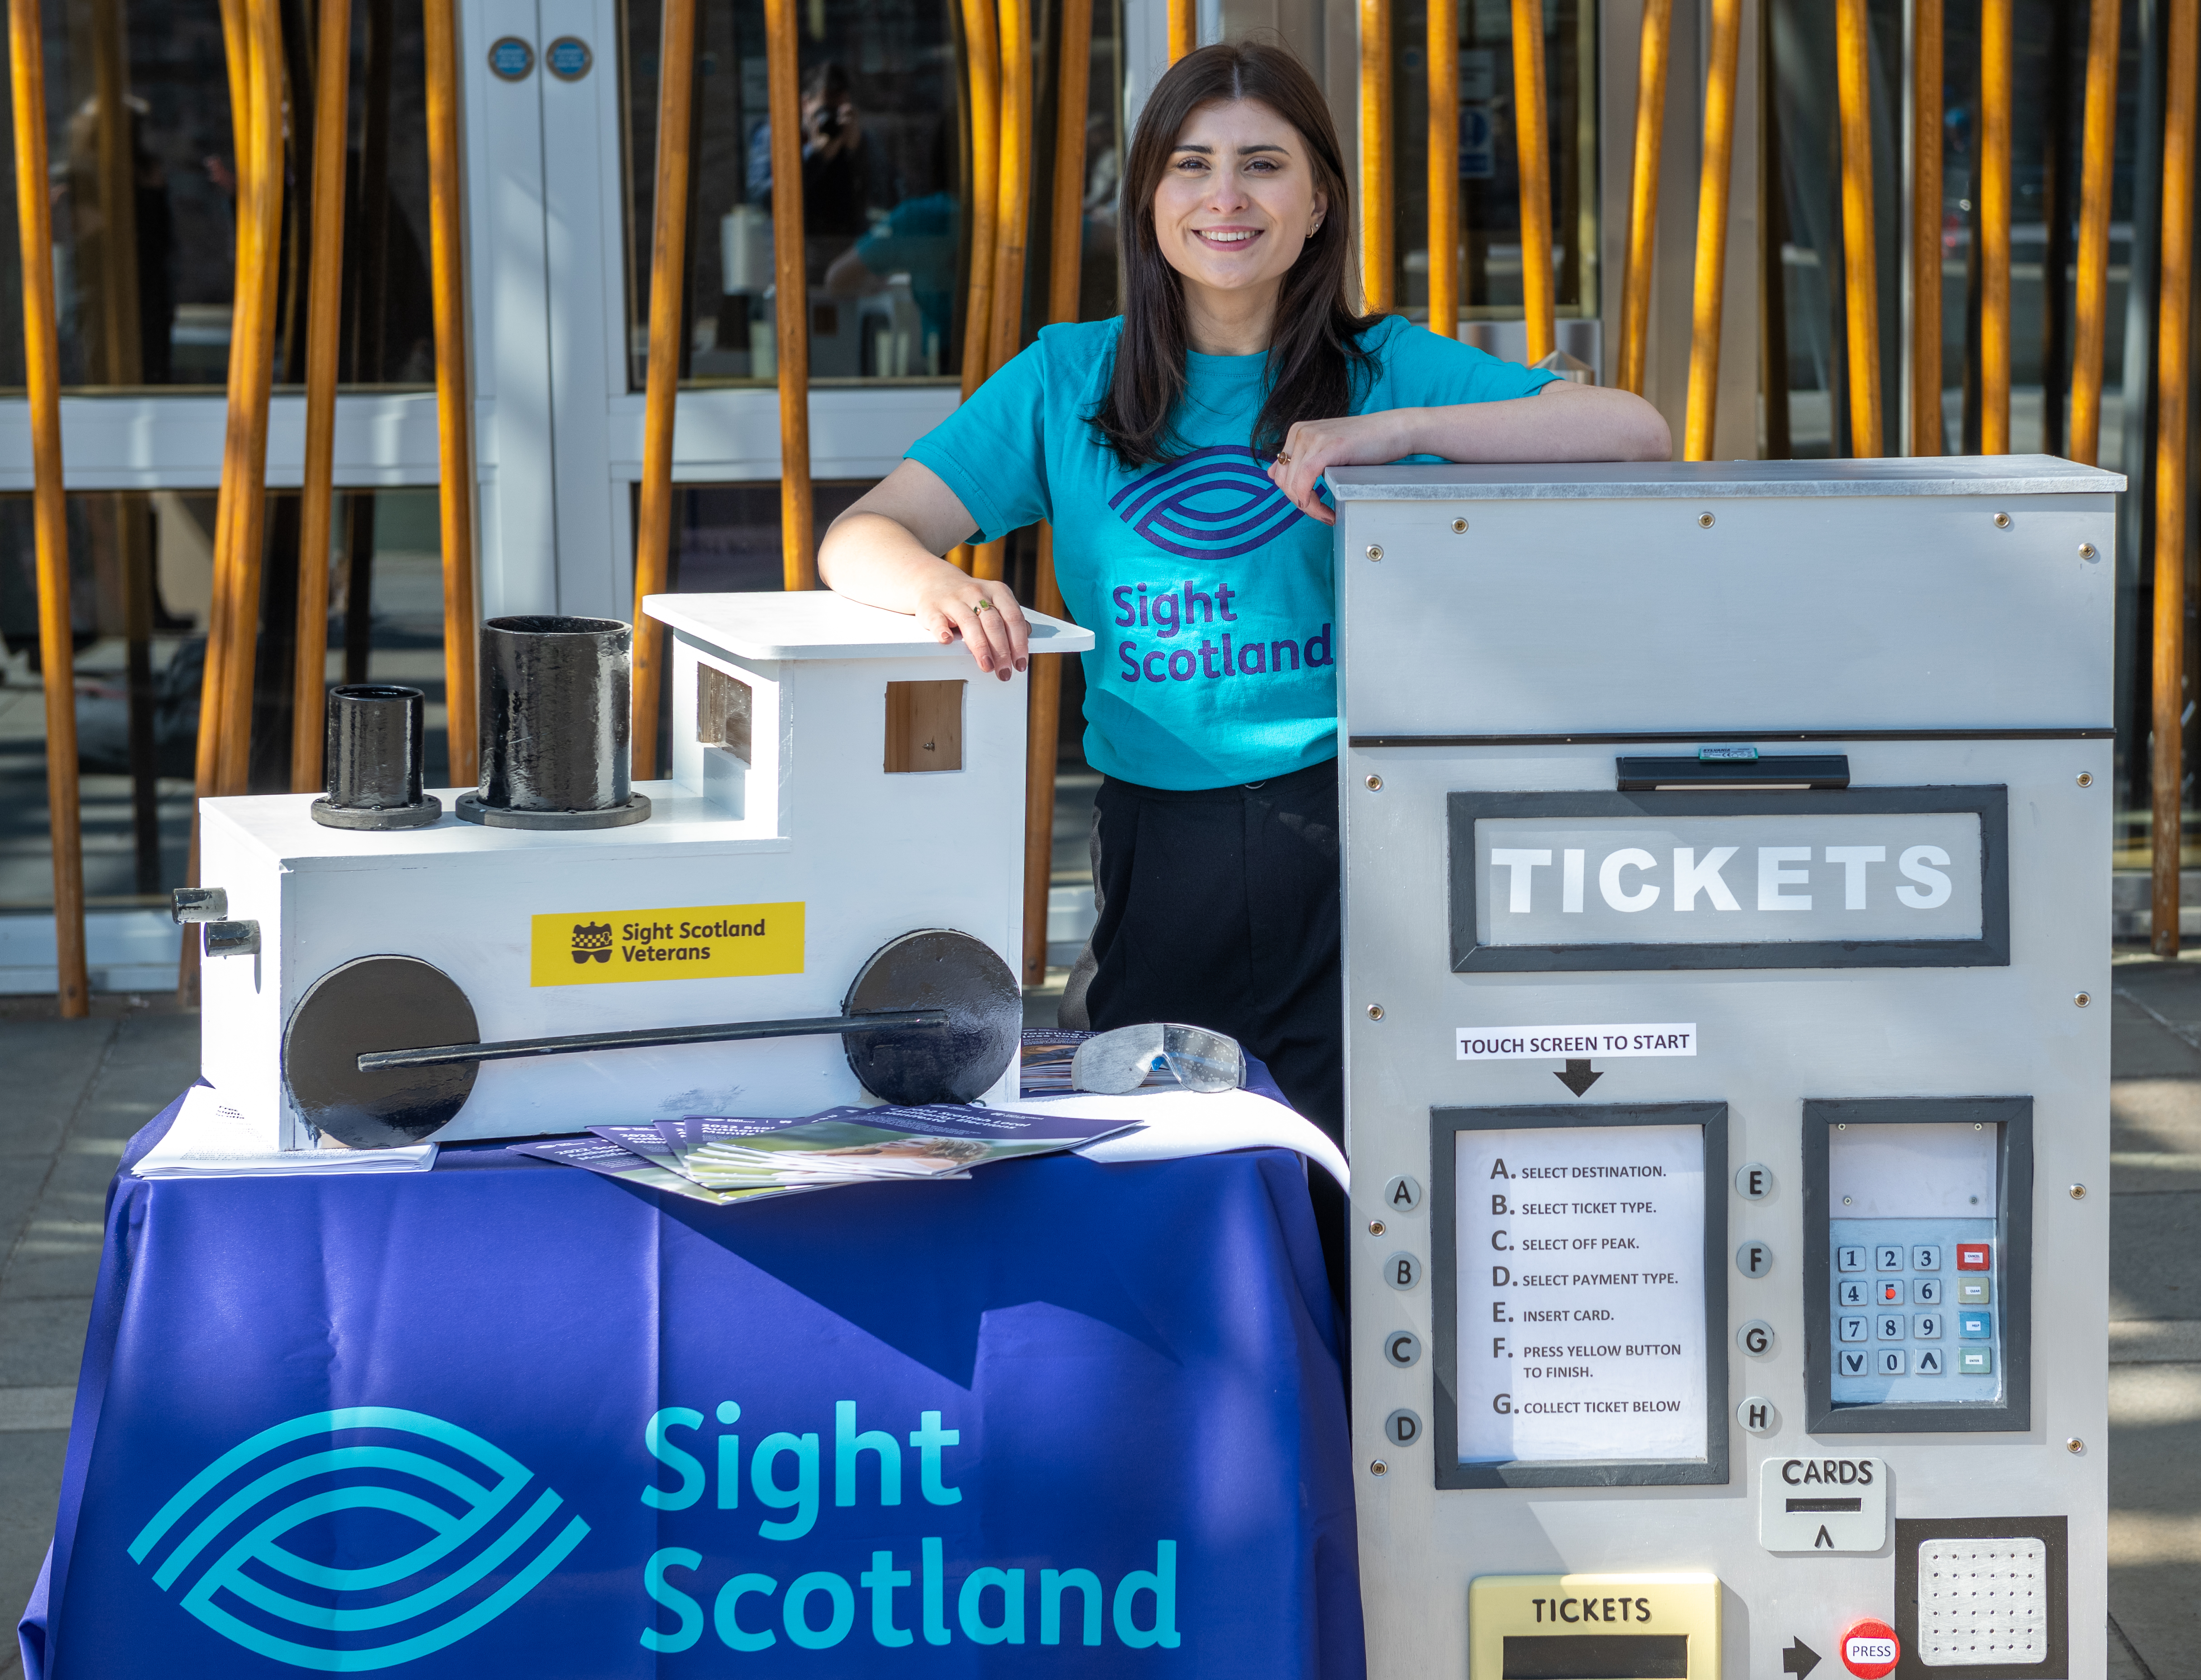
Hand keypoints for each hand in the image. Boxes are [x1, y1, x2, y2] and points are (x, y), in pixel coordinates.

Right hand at [912, 571, 1029, 680]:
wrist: (933, 579)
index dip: (1019, 643)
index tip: (1020, 663)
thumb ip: (1009, 616)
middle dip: (1001, 651)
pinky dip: (942, 630)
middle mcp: (976, 592)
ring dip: (980, 647)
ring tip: (986, 666)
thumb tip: (1028, 633)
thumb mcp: (993, 600)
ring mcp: (953, 599)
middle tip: (1004, 672)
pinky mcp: (932, 608)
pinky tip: (948, 641)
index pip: (1013, 618)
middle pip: (993, 623)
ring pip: (970, 623)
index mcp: (997, 591)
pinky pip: (938, 620)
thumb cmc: (968, 597)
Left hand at [1266, 411, 1415, 525]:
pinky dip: (1313, 504)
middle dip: (1300, 504)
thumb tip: (1270, 473)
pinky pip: (1305, 482)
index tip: (1315, 508)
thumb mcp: (1326, 451)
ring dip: (1309, 508)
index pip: (1279, 474)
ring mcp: (1311, 437)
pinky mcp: (1326, 446)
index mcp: (1297, 432)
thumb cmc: (1367, 444)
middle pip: (1283, 482)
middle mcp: (1300, 432)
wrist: (1395, 430)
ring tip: (1328, 515)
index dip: (1294, 497)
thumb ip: (1300, 460)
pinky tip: (1328, 511)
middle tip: (1323, 515)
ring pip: (1293, 485)